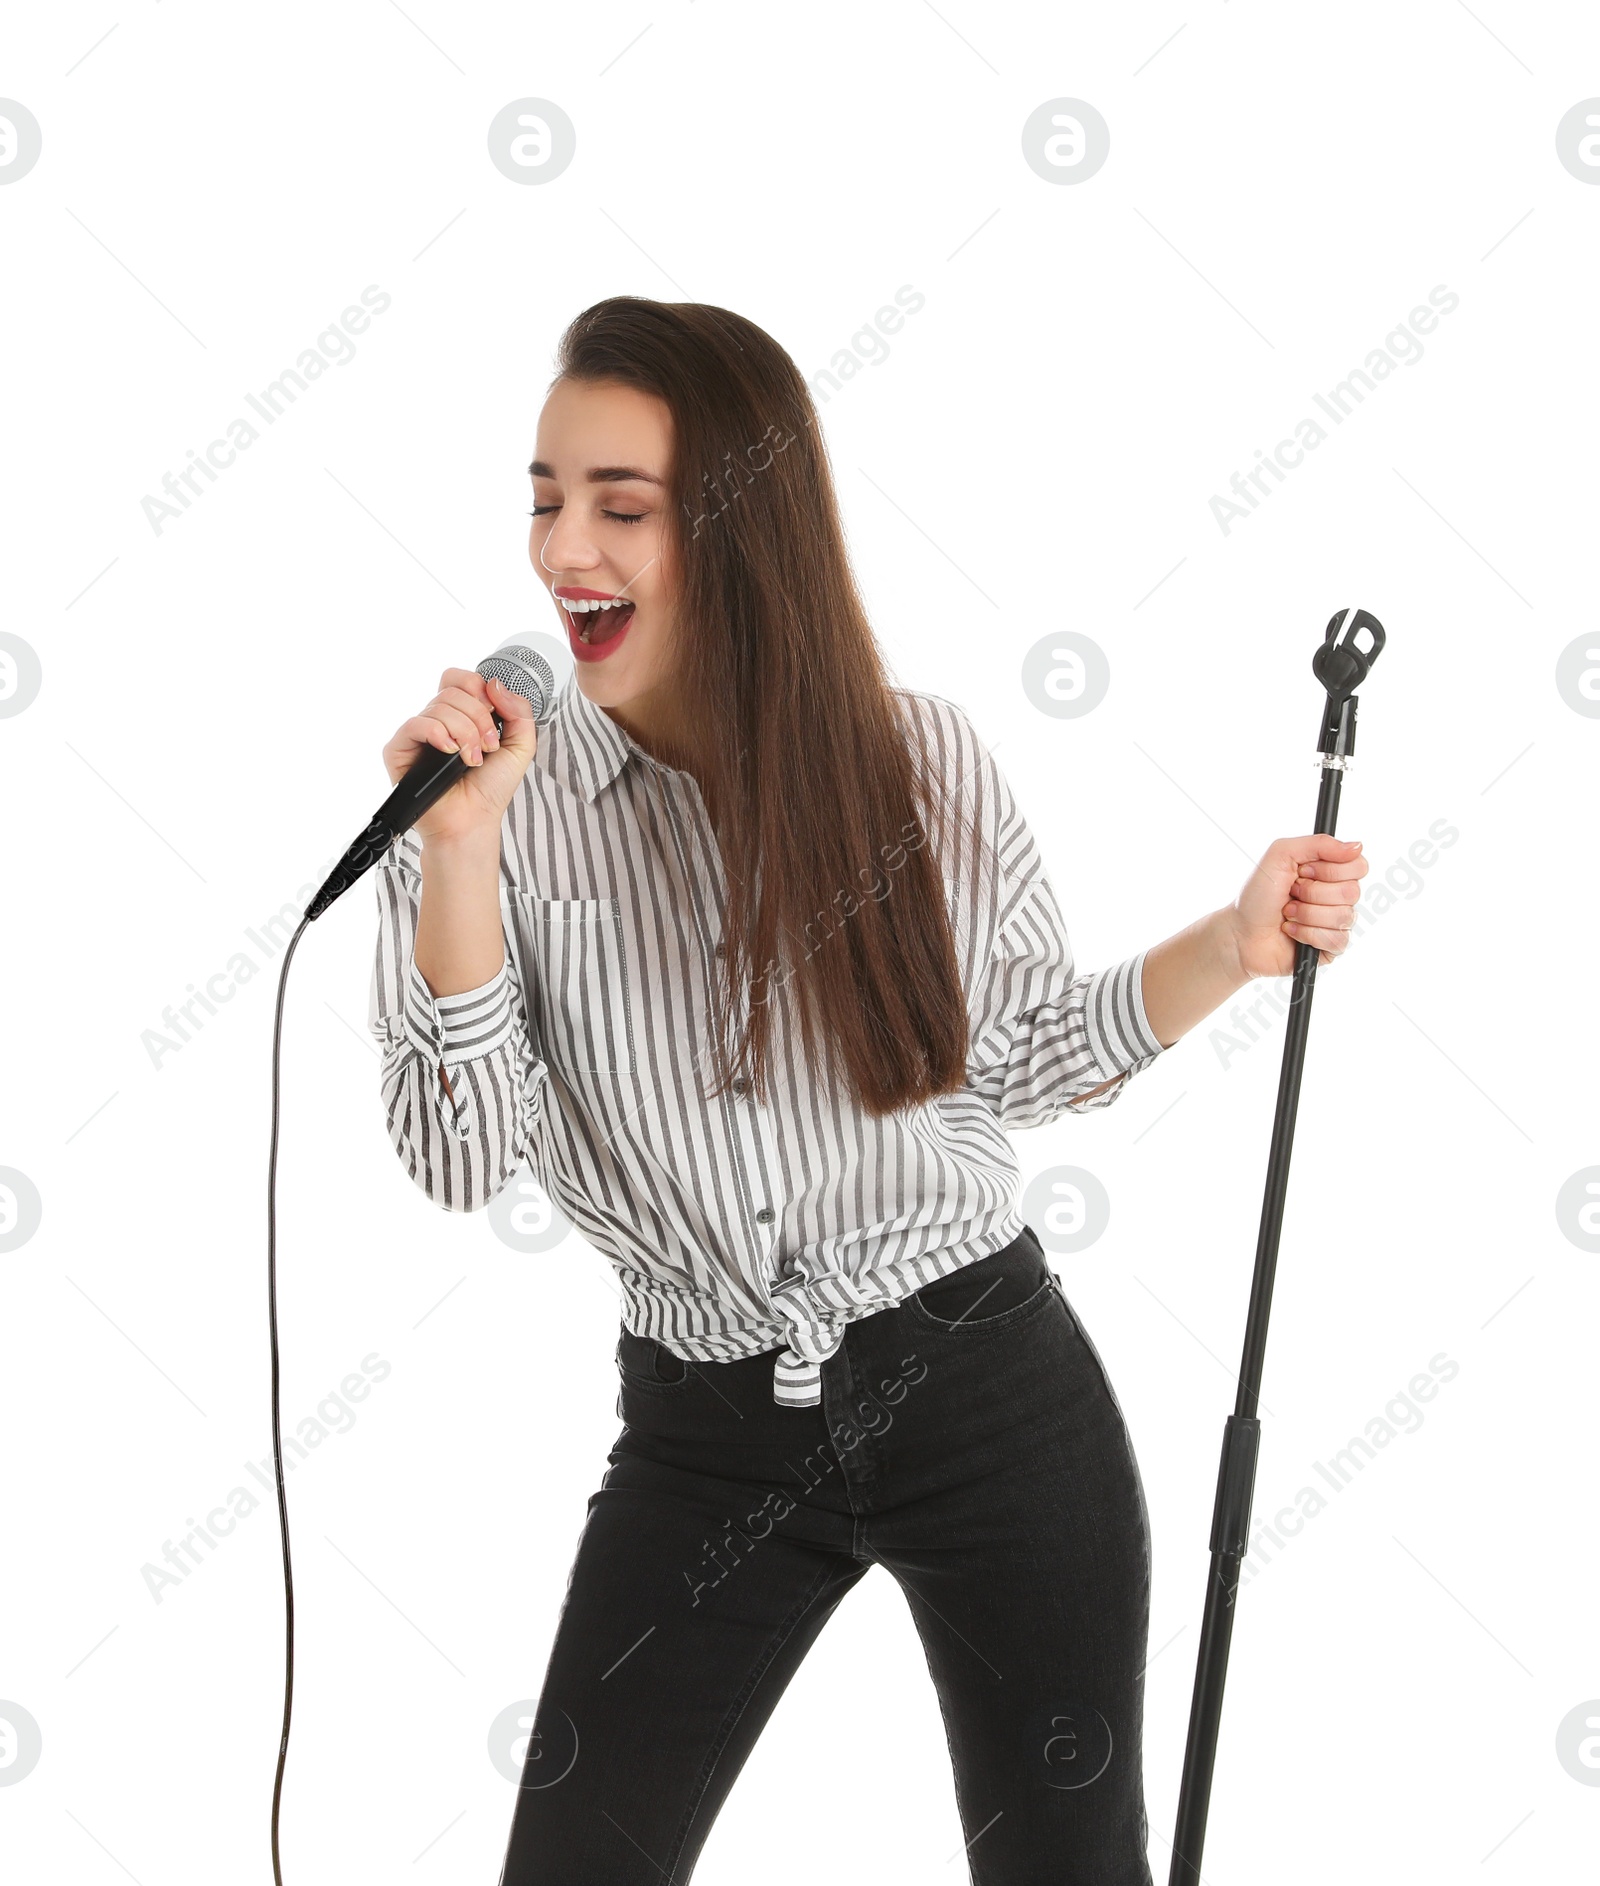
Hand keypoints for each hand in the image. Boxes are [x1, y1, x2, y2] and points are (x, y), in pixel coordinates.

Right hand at [381, 668, 538, 845]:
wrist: (473, 821)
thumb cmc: (490, 789)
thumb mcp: (520, 746)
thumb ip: (519, 711)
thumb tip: (495, 684)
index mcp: (460, 715)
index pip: (460, 680)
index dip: (479, 689)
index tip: (494, 714)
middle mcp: (436, 721)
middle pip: (453, 691)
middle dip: (479, 717)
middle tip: (488, 746)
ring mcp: (417, 735)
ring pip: (439, 706)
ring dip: (465, 732)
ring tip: (472, 759)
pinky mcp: (399, 749)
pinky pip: (416, 724)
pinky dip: (439, 734)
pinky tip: (450, 753)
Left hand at [1226, 834, 1366, 979]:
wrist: (1240, 932)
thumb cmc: (1257, 895)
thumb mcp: (1281, 855)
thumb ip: (1318, 844)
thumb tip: (1357, 846)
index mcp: (1329, 871)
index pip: (1358, 865)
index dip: (1331, 869)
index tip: (1304, 871)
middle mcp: (1336, 896)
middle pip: (1352, 891)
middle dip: (1313, 892)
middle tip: (1291, 893)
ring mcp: (1335, 923)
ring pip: (1344, 916)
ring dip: (1307, 914)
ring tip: (1287, 913)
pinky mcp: (1331, 947)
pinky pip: (1337, 940)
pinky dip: (1307, 934)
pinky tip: (1291, 931)